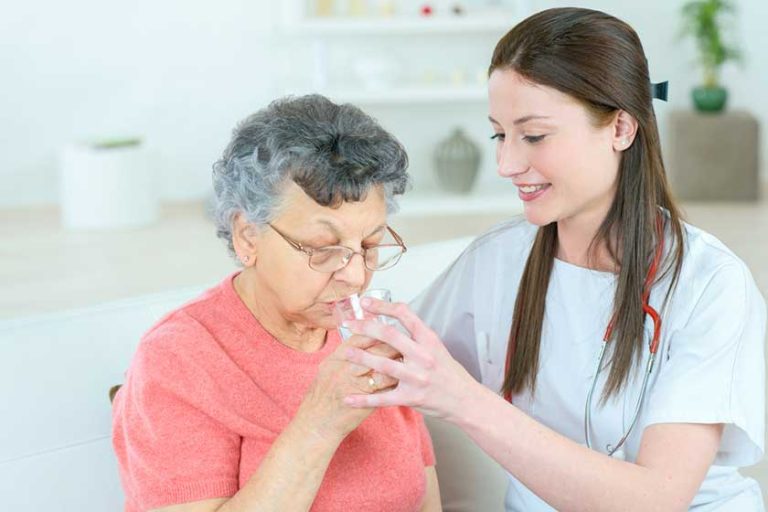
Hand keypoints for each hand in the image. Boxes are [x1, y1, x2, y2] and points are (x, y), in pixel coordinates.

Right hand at [295, 335, 398, 443]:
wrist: (316, 424)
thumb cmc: (322, 395)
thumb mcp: (328, 368)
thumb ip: (345, 353)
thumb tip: (363, 337)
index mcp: (336, 358)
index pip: (361, 337)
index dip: (377, 331)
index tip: (389, 329)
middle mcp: (345, 369)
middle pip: (376, 349)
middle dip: (394, 345)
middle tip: (406, 342)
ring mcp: (355, 385)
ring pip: (384, 367)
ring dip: (398, 363)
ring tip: (409, 360)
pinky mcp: (365, 402)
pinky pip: (386, 389)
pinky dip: (397, 383)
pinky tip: (405, 380)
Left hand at [341, 298, 477, 421]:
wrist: (465, 400)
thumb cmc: (449, 372)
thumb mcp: (437, 348)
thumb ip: (416, 337)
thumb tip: (392, 322)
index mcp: (429, 340)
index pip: (405, 314)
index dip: (382, 306)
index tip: (365, 302)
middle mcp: (423, 356)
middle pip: (389, 335)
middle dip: (365, 327)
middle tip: (348, 324)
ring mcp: (417, 378)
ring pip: (383, 365)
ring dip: (361, 358)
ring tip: (344, 353)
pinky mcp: (411, 398)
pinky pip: (383, 398)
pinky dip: (364, 399)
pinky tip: (348, 399)